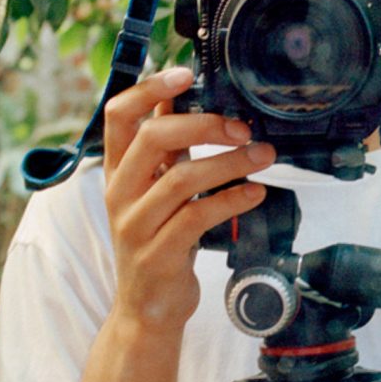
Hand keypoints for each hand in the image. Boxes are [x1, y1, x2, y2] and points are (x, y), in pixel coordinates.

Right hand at [101, 66, 274, 333]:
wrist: (147, 308)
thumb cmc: (157, 239)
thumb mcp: (154, 187)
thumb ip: (165, 146)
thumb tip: (178, 96)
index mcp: (118, 170)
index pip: (118, 115)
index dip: (149, 88)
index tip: (186, 73)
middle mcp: (120, 193)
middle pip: (153, 139)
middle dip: (204, 124)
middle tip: (243, 127)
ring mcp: (136, 225)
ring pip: (181, 178)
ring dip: (230, 162)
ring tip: (263, 156)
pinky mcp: (158, 254)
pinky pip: (198, 217)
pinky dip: (232, 199)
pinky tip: (256, 192)